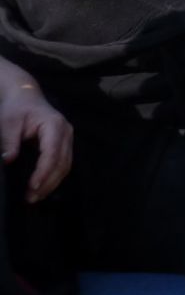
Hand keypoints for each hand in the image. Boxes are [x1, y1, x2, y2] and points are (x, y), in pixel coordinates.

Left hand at [0, 69, 72, 202]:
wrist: (25, 96)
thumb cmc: (16, 107)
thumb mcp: (8, 121)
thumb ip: (9, 141)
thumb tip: (8, 160)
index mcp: (54, 125)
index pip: (52, 152)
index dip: (44, 171)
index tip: (32, 186)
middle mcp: (66, 132)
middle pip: (62, 162)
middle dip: (48, 182)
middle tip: (31, 198)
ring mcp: (67, 139)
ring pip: (66, 165)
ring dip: (52, 183)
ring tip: (34, 197)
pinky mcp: (63, 144)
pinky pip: (63, 164)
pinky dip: (54, 177)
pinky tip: (42, 188)